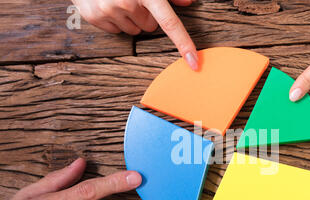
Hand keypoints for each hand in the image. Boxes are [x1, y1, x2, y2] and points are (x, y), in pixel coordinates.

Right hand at [72, 0, 198, 69]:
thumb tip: (187, 3)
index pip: (170, 24)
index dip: (184, 44)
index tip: (193, 62)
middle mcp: (128, 2)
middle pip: (150, 27)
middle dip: (145, 15)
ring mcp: (109, 10)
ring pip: (133, 31)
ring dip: (130, 18)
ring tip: (120, 0)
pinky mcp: (93, 16)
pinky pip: (116, 31)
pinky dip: (115, 20)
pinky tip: (108, 3)